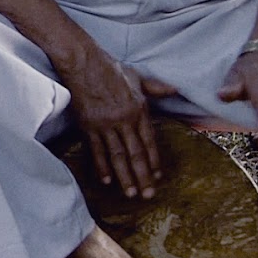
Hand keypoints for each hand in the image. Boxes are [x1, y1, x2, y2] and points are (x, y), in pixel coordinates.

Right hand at [65, 53, 177, 199]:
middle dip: (143, 176)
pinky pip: (96, 150)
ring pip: (117, 156)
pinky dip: (101, 166)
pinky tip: (106, 180)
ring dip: (124, 177)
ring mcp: (105, 124)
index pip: (149, 142)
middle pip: (135, 154)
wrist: (83, 62)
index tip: (158, 177)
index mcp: (139, 110)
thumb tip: (174, 90)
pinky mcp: (88, 125)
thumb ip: (155, 88)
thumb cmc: (110, 68)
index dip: (154, 161)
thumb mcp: (136, 77)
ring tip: (130, 194)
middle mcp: (124, 120)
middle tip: (148, 195)